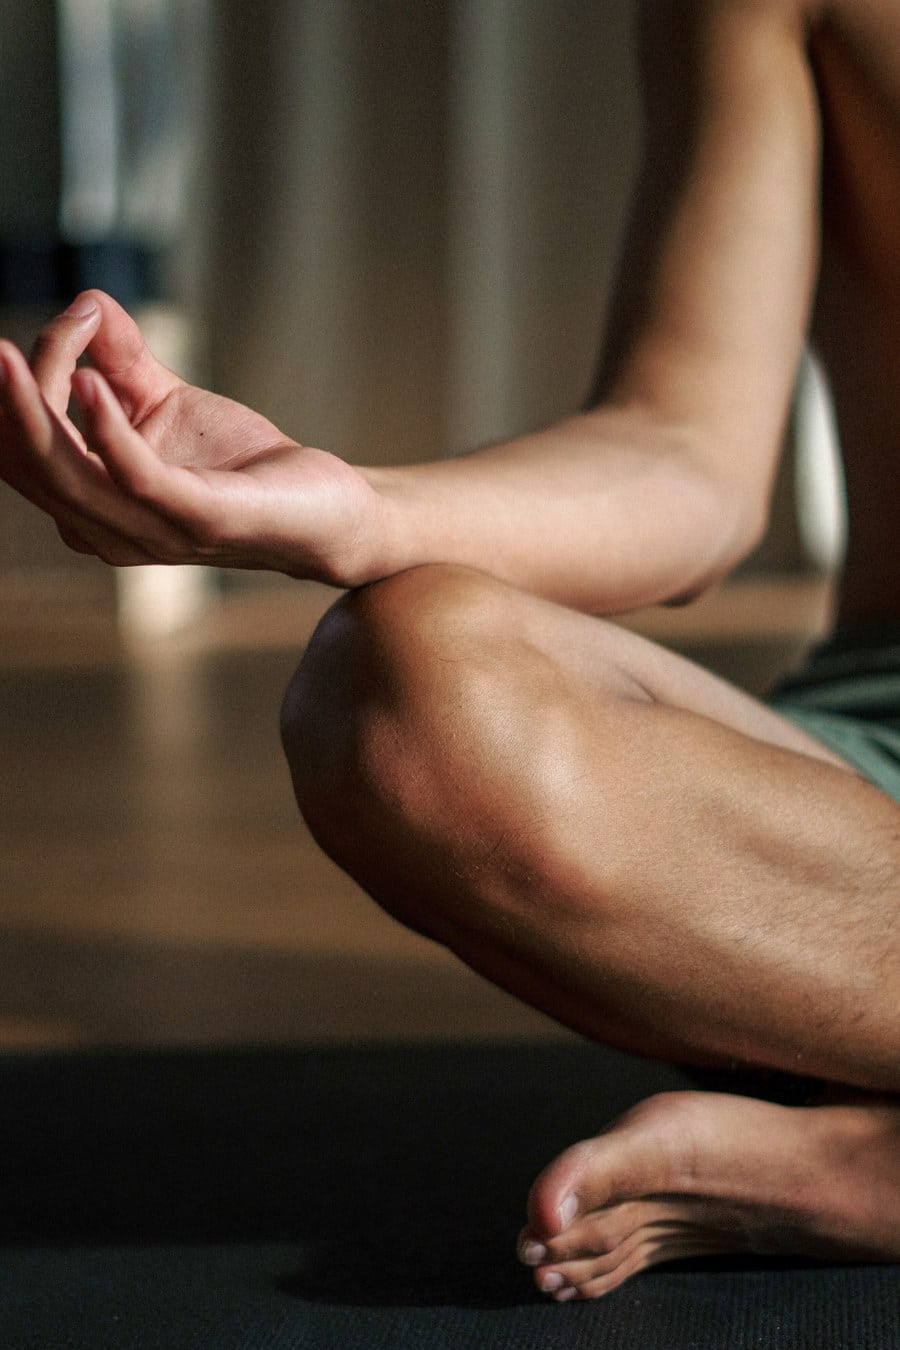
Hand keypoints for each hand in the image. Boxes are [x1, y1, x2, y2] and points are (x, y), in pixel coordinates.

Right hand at [0, 291, 384, 582]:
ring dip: (36, 412)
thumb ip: (120, 358)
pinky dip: (109, 431)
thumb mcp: (167, 401)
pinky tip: (93, 383)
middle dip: (8, 403)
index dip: (10, 399)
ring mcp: (151, 533)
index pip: (22, 453)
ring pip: (69, 475)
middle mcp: (106, 530)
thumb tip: (84, 302)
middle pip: (33, 464)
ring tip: (14, 355)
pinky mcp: (199, 520)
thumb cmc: (244, 467)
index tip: (25, 336)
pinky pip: (136, 479)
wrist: (326, 510)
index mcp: (91, 504)